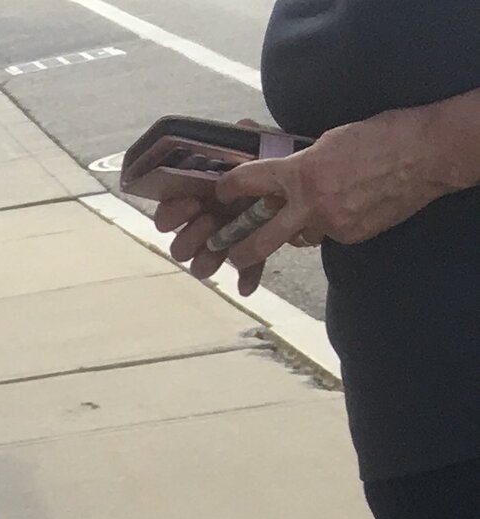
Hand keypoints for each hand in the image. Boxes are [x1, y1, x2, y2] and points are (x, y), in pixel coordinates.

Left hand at [173, 103, 479, 290]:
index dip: (231, 187)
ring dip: (297, 228)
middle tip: (230, 254)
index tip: (220, 190)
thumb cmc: (381, 135)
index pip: (253, 182)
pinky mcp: (350, 236)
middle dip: (240, 251)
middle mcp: (311, 205)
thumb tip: (279, 162)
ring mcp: (331, 225)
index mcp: (303, 173)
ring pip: (299, 237)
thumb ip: (302, 158)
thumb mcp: (332, 138)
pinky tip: (347, 206)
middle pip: (261, 240)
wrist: (425, 154)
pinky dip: (330, 224)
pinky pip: (328, 236)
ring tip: (312, 210)